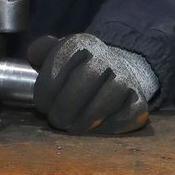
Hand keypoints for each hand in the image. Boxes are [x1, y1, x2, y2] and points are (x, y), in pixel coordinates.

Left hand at [27, 33, 154, 134]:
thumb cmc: (74, 69)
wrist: (114, 74)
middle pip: (86, 78)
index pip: (63, 60)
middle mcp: (106, 57)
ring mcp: (126, 78)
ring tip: (71, 128)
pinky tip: (93, 130)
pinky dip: (108, 126)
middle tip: (55, 120)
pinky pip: (126, 114)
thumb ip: (40, 51)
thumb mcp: (54, 55)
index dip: (48, 86)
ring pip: (109, 96)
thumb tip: (35, 55)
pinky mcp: (139, 101)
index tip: (41, 104)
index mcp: (81, 44)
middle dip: (66, 104)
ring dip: (86, 117)